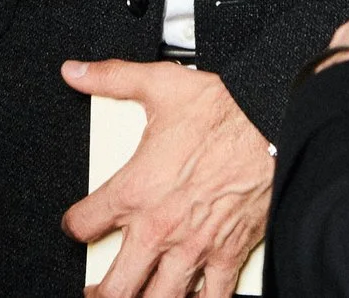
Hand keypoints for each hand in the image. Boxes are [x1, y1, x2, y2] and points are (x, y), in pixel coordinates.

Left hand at [60, 60, 271, 297]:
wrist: (274, 124)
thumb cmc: (223, 110)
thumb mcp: (160, 85)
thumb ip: (112, 78)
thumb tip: (76, 71)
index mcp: (135, 189)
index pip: (84, 223)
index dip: (74, 225)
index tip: (77, 224)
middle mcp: (159, 227)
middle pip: (116, 285)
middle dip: (100, 293)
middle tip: (94, 291)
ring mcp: (194, 247)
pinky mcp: (227, 254)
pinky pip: (212, 297)